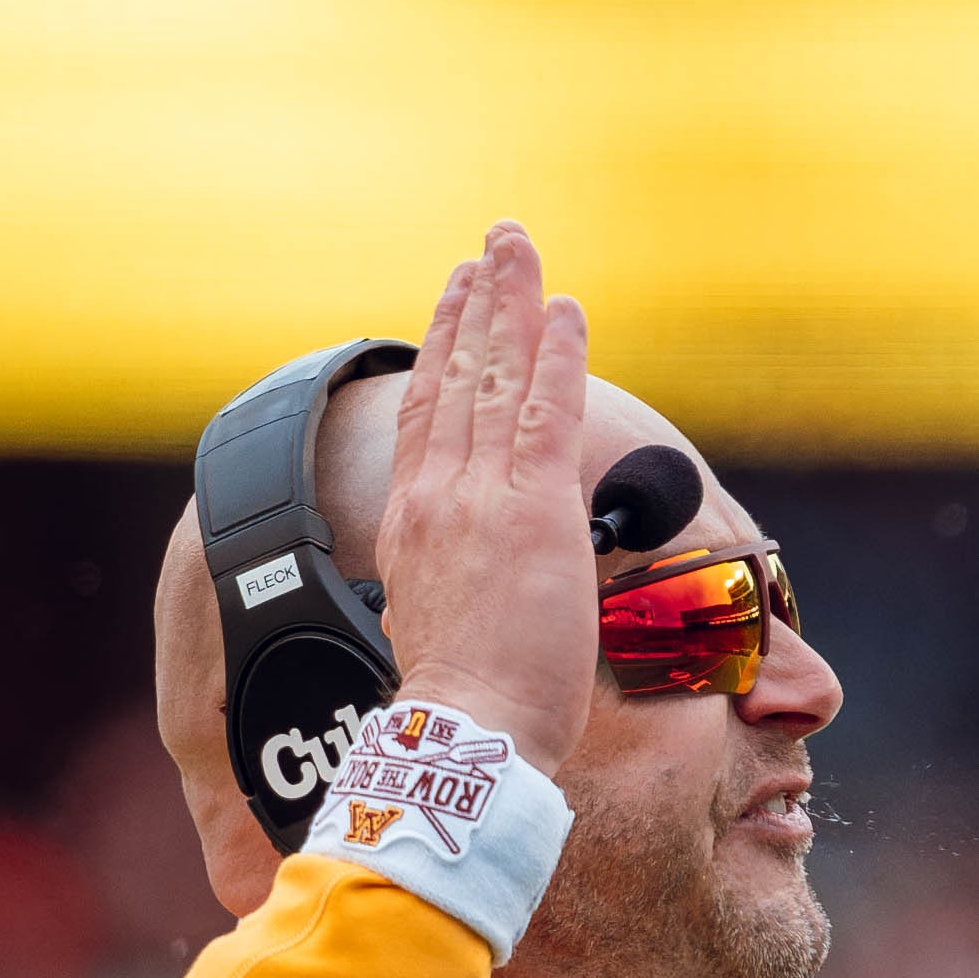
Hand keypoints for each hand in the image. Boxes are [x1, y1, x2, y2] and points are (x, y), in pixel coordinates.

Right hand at [370, 224, 601, 765]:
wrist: (469, 731)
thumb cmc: (468, 701)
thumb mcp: (444, 618)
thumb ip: (462, 575)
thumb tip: (493, 573)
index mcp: (412, 522)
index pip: (425, 416)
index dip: (439, 350)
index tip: (451, 299)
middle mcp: (437, 496)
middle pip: (456, 377)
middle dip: (476, 304)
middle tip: (492, 246)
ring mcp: (480, 498)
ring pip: (494, 379)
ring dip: (510, 306)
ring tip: (518, 249)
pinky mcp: (532, 510)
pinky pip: (544, 412)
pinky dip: (556, 356)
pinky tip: (567, 311)